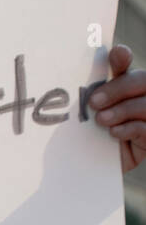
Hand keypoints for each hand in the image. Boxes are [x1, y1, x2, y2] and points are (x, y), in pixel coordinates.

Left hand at [92, 45, 145, 172]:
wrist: (86, 170)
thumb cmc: (85, 137)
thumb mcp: (85, 115)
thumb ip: (89, 94)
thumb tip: (86, 75)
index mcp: (124, 86)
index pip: (125, 64)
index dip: (122, 57)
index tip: (116, 54)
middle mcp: (141, 96)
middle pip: (143, 80)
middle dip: (119, 88)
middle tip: (95, 101)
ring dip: (123, 110)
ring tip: (102, 120)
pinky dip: (130, 129)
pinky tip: (114, 133)